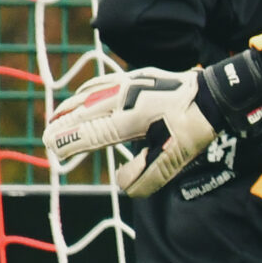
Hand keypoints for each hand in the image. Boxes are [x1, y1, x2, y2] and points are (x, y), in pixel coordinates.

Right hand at [42, 54, 261, 195]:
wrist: (215, 93)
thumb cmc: (195, 127)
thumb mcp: (175, 159)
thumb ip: (147, 177)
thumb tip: (122, 185)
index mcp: (131, 119)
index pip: (90, 133)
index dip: (69, 142)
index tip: (53, 151)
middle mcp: (125, 98)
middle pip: (83, 113)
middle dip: (62, 126)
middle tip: (46, 140)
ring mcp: (130, 84)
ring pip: (90, 95)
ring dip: (70, 108)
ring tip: (55, 119)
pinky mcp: (136, 76)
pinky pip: (102, 83)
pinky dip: (86, 92)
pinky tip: (81, 96)